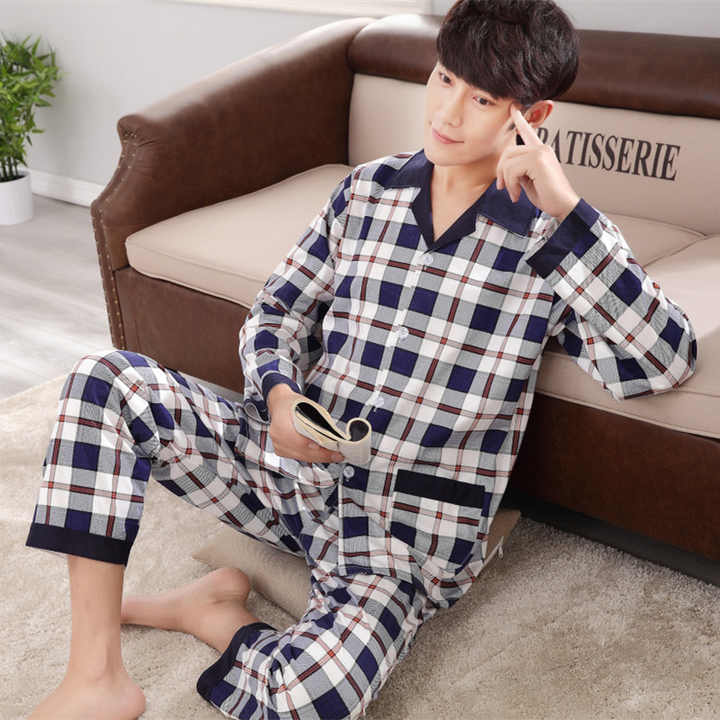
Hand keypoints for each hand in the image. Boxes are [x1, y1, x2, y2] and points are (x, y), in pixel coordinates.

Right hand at [267, 384, 344, 463]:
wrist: (280, 403)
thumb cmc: (294, 403)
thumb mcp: (310, 409)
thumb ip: (319, 425)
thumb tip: (333, 439)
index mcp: (283, 426)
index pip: (304, 444)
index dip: (322, 451)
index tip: (336, 453)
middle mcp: (278, 438)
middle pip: (304, 453)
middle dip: (323, 456)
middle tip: (337, 456)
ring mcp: (278, 446)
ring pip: (302, 457)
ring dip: (318, 457)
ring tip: (332, 456)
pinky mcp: (280, 450)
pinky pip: (298, 457)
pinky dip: (310, 456)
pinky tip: (320, 455)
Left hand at [496, 105, 579, 221]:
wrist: (563, 206)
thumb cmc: (549, 196)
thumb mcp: (529, 181)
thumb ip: (519, 170)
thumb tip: (505, 169)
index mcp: (541, 152)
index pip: (529, 132)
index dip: (520, 120)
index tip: (513, 108)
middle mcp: (542, 148)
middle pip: (508, 152)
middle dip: (501, 172)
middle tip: (503, 187)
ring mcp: (541, 152)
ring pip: (508, 161)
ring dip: (506, 181)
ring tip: (514, 193)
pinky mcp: (538, 160)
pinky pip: (512, 170)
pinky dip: (511, 184)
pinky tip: (518, 194)